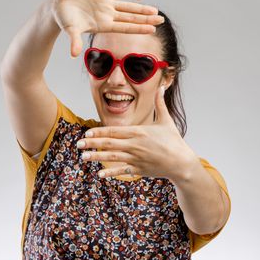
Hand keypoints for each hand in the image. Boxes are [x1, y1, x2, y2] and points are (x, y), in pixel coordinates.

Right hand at [52, 0, 164, 57]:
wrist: (58, 4)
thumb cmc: (64, 19)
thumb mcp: (70, 29)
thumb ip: (74, 41)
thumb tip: (73, 54)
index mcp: (103, 25)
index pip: (125, 27)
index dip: (139, 28)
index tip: (152, 30)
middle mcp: (107, 15)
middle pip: (131, 18)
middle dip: (146, 19)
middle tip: (161, 20)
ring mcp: (106, 4)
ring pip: (127, 7)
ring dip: (141, 9)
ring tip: (155, 11)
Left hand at [76, 86, 198, 179]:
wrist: (181, 162)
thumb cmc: (174, 140)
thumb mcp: (166, 120)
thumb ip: (160, 103)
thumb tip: (163, 86)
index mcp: (139, 132)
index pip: (114, 131)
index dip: (99, 132)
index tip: (87, 133)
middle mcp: (135, 145)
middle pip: (109, 143)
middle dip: (92, 143)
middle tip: (78, 144)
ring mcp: (136, 158)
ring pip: (112, 157)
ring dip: (97, 156)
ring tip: (84, 157)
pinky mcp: (139, 169)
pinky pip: (122, 170)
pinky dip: (111, 172)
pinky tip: (100, 173)